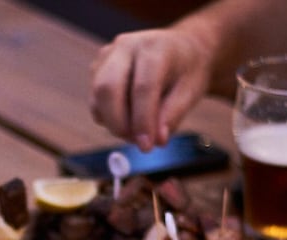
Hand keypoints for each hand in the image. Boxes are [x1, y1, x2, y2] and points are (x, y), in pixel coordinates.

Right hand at [90, 29, 212, 150]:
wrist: (180, 49)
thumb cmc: (187, 70)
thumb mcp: (191, 91)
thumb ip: (173, 115)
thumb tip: (157, 140)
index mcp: (154, 47)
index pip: (142, 87)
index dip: (142, 121)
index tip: (147, 146)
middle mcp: (126, 46)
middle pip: (108, 88)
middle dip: (118, 124)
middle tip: (137, 143)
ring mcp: (107, 56)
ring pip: (97, 96)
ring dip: (113, 123)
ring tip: (137, 132)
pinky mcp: (98, 68)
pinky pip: (95, 100)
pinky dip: (108, 117)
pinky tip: (129, 119)